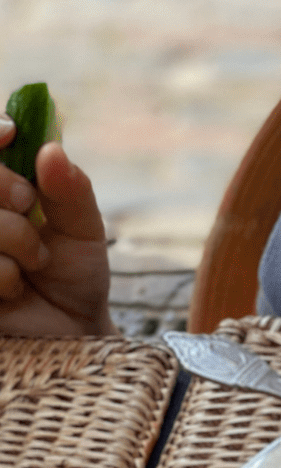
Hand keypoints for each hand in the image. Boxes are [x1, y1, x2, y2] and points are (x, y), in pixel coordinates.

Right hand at [0, 122, 115, 336]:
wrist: (70, 333)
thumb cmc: (74, 276)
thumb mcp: (84, 229)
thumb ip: (69, 189)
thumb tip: (51, 150)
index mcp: (2, 188)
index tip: (11, 134)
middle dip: (4, 187)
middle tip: (28, 205)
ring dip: (9, 236)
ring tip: (34, 261)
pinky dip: (0, 272)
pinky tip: (13, 288)